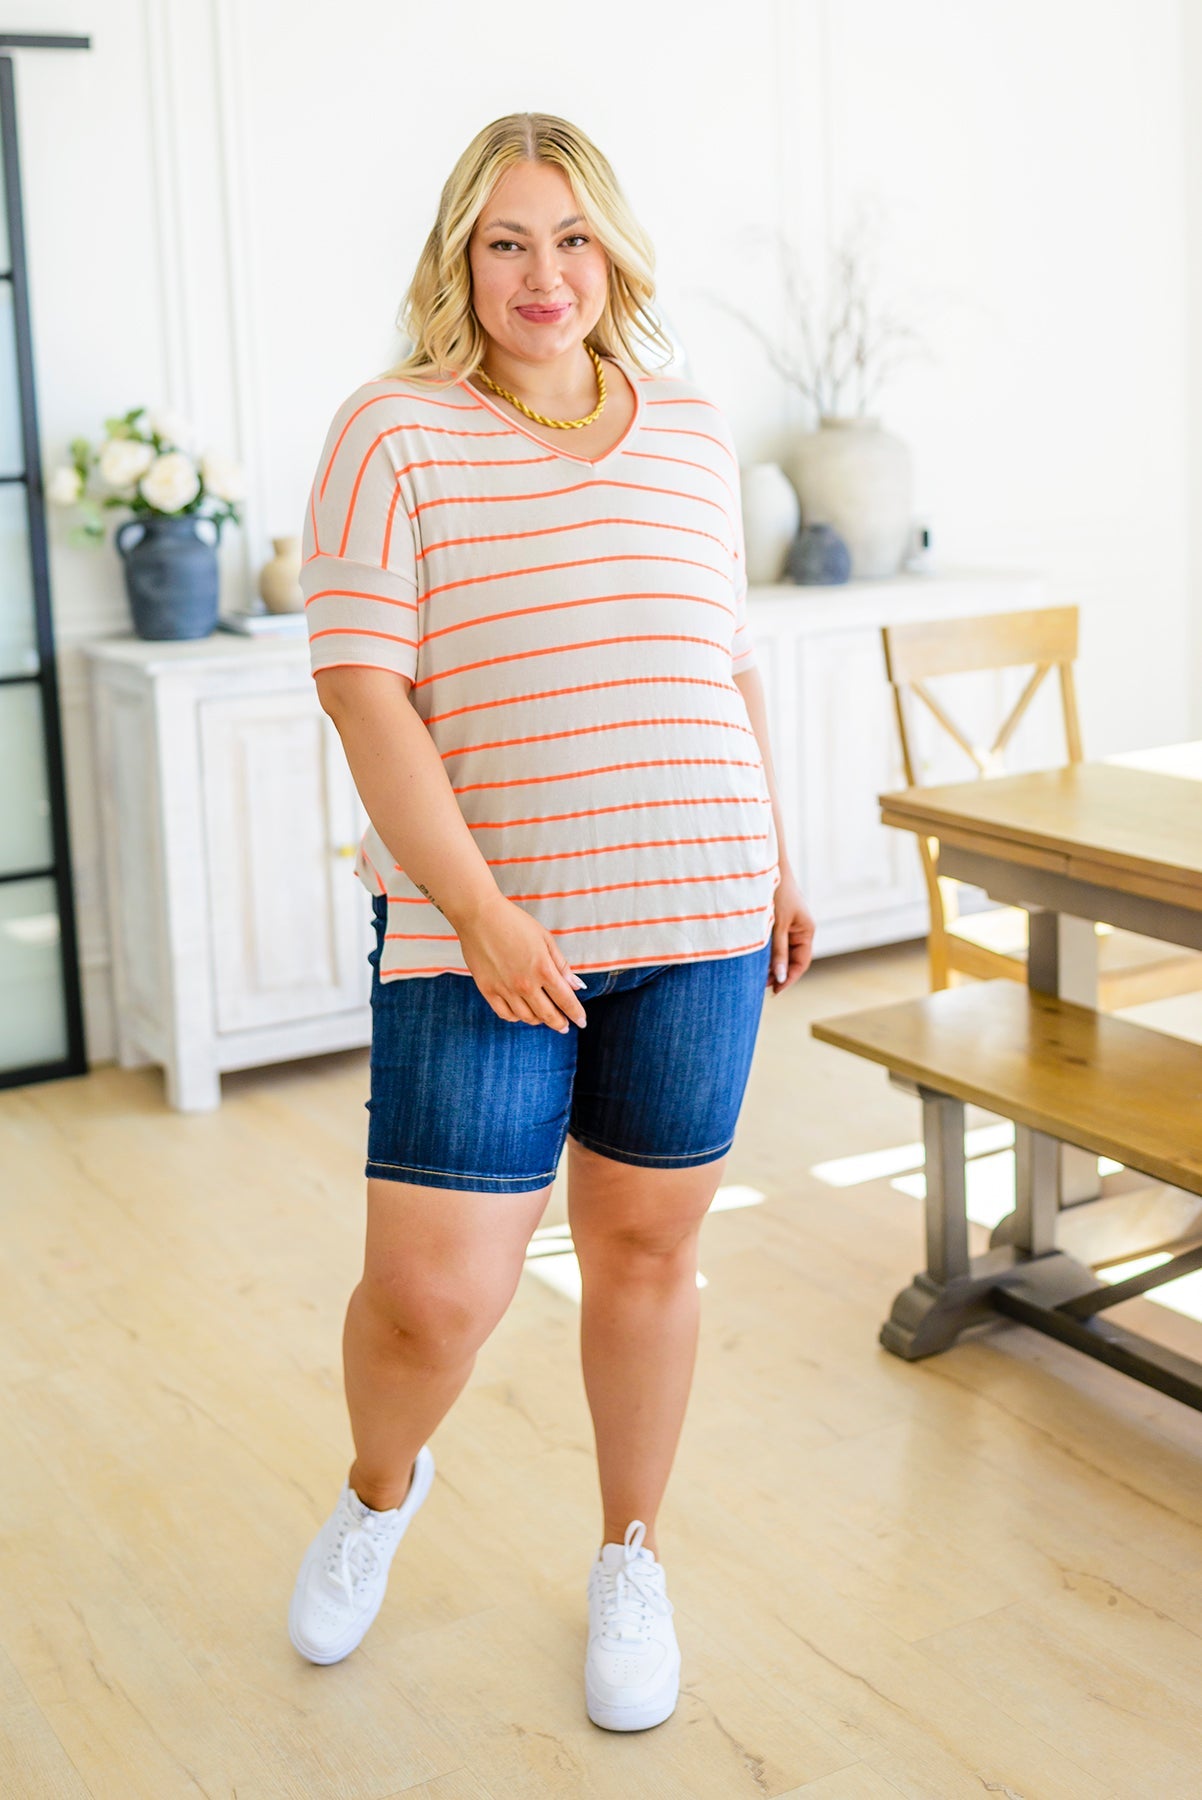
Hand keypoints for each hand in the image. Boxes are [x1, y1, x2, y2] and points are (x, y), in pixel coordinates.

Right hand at [454, 892, 588, 1032]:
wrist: (480, 916)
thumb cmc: (514, 923)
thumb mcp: (545, 939)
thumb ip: (561, 965)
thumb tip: (576, 986)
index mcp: (543, 969)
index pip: (566, 1000)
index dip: (576, 1014)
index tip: (581, 1021)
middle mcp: (525, 984)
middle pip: (548, 1014)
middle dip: (560, 1023)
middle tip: (565, 1026)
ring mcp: (505, 989)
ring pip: (527, 1017)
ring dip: (539, 1020)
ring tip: (544, 1017)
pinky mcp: (488, 990)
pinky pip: (505, 1014)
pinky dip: (517, 1017)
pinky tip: (522, 1013)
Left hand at [766, 868, 814, 994]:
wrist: (766, 867)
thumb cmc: (775, 893)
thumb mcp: (777, 926)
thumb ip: (778, 952)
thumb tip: (781, 977)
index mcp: (806, 930)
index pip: (801, 962)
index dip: (789, 978)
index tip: (775, 992)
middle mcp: (801, 929)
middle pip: (792, 959)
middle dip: (778, 973)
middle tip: (760, 986)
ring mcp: (789, 924)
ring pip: (782, 951)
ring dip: (771, 964)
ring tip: (756, 976)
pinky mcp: (778, 920)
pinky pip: (775, 942)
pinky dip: (766, 952)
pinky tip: (755, 960)